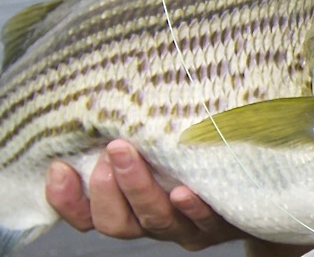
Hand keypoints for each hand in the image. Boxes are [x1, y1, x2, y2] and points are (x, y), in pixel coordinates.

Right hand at [45, 140, 244, 249]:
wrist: (256, 193)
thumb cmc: (194, 158)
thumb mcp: (158, 148)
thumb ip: (131, 133)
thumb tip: (105, 86)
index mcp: (129, 208)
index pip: (86, 214)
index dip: (67, 200)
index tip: (58, 167)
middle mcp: (152, 220)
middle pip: (117, 222)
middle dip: (108, 190)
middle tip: (109, 152)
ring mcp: (185, 226)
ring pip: (155, 220)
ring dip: (140, 189)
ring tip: (129, 156)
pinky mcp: (219, 224)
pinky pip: (205, 221)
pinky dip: (192, 208)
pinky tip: (185, 191)